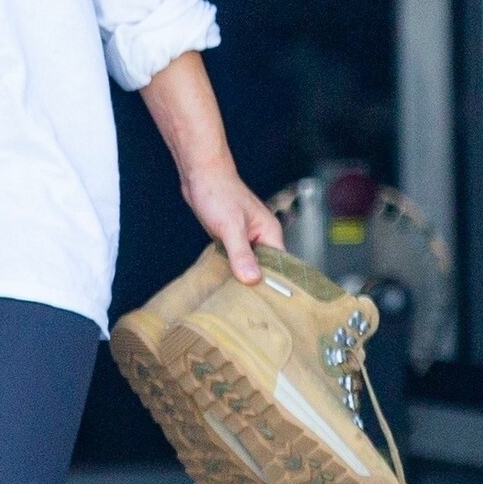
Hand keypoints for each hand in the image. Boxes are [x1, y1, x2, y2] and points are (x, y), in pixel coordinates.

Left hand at [138, 50, 279, 283]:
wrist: (200, 174)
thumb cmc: (218, 193)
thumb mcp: (230, 227)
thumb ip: (241, 253)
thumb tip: (253, 279)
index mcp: (270, 233)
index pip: (282, 267)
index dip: (276, 285)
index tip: (270, 305)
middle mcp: (262, 237)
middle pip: (266, 269)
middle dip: (258, 285)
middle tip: (250, 309)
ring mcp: (246, 238)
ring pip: (249, 265)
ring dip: (243, 278)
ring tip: (238, 301)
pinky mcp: (231, 238)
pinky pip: (236, 260)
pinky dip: (232, 270)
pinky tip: (225, 283)